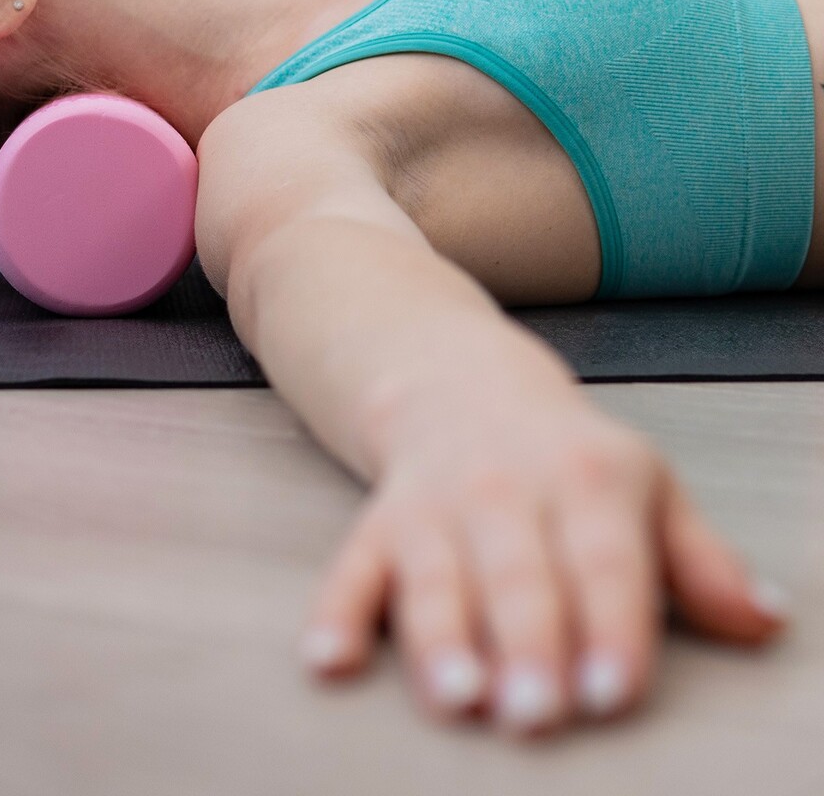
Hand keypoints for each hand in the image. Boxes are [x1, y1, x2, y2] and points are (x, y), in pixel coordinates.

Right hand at [297, 387, 788, 738]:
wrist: (455, 380)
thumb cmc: (562, 452)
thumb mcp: (645, 484)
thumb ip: (701, 560)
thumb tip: (765, 624)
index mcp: (586, 479)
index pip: (605, 561)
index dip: (611, 627)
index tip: (613, 691)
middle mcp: (505, 491)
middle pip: (517, 575)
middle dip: (525, 644)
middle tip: (534, 713)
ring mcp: (435, 506)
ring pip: (435, 576)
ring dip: (439, 637)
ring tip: (453, 697)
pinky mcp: (380, 521)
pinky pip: (352, 565)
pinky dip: (336, 611)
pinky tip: (328, 657)